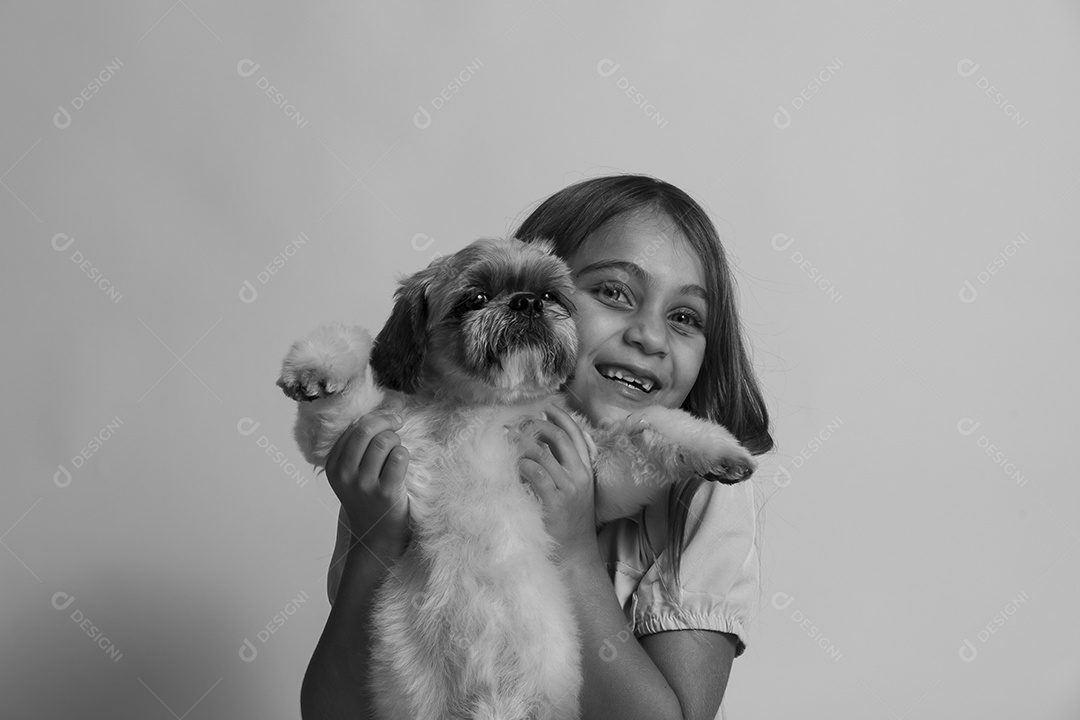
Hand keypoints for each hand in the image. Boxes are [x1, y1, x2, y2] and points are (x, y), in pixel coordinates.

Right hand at [325, 407, 410, 556]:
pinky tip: (402, 464)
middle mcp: (344, 474)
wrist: (377, 537)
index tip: (389, 419)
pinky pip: (399, 457)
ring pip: (384, 442)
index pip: (353, 428)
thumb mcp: (352, 475)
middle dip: (387, 421)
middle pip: (367, 431)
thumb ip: (357, 448)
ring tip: (398, 451)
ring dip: (396, 441)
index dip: (375, 418)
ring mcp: (363, 484)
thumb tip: (381, 411)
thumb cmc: (369, 500)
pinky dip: (404, 454)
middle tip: (398, 424)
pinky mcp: (385, 492)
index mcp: (333, 465)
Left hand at [516, 404, 598, 565]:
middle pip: (559, 438)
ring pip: (543, 453)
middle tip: (519, 424)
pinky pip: (536, 473)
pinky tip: (514, 466)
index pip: (576, 435)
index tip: (547, 409)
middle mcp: (580, 476)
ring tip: (508, 441)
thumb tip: (543, 447)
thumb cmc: (571, 523)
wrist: (576, 554)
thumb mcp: (575, 491)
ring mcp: (568, 488)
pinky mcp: (555, 501)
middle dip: (537, 426)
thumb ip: (564, 469)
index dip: (561, 418)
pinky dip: (523, 465)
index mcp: (586, 471)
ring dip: (523, 444)